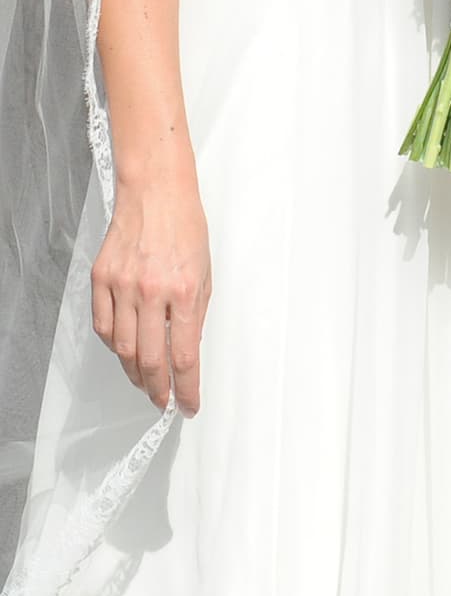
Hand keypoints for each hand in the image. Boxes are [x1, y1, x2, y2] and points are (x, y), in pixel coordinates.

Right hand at [91, 162, 211, 416]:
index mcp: (184, 290)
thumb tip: (186, 351)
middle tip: (163, 399)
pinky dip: (113, 345)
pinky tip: (124, 349)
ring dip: (134, 372)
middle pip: (149, 359)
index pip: (183, 355)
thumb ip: (195, 313)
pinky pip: (103, 325)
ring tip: (146, 380)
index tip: (188, 404)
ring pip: (122, 348)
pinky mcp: (101, 278)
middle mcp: (151, 291)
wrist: (156, 191)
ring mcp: (122, 285)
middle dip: (158, 388)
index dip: (186, 388)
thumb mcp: (205, 271)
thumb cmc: (186, 227)